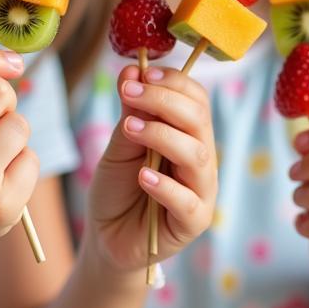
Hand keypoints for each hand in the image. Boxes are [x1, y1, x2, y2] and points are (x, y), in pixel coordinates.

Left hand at [87, 64, 215, 271]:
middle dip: (164, 101)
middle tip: (130, 94)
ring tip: (129, 130)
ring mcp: (201, 189)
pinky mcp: (194, 221)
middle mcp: (200, 157)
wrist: (107, 237)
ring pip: (197, 154)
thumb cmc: (118, 188)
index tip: (141, 75)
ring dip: (162, 136)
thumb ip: (130, 113)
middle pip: (198, 120)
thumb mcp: (119, 145)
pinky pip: (187, 200)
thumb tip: (131, 70)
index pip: (195, 98)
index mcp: (188, 134)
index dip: (173, 82)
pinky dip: (165, 185)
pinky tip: (143, 176)